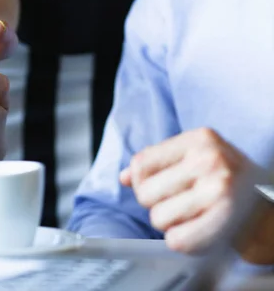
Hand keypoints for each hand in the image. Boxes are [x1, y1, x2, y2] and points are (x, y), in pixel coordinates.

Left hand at [120, 128, 255, 253]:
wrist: (271, 214)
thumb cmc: (229, 185)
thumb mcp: (197, 162)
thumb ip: (158, 165)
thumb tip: (123, 177)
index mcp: (200, 139)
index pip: (141, 163)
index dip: (141, 182)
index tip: (162, 188)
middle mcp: (211, 158)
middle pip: (144, 193)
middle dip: (158, 205)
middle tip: (184, 205)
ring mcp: (220, 188)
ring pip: (158, 218)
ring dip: (172, 225)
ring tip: (195, 217)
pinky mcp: (227, 220)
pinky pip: (178, 240)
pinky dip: (185, 243)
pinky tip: (202, 233)